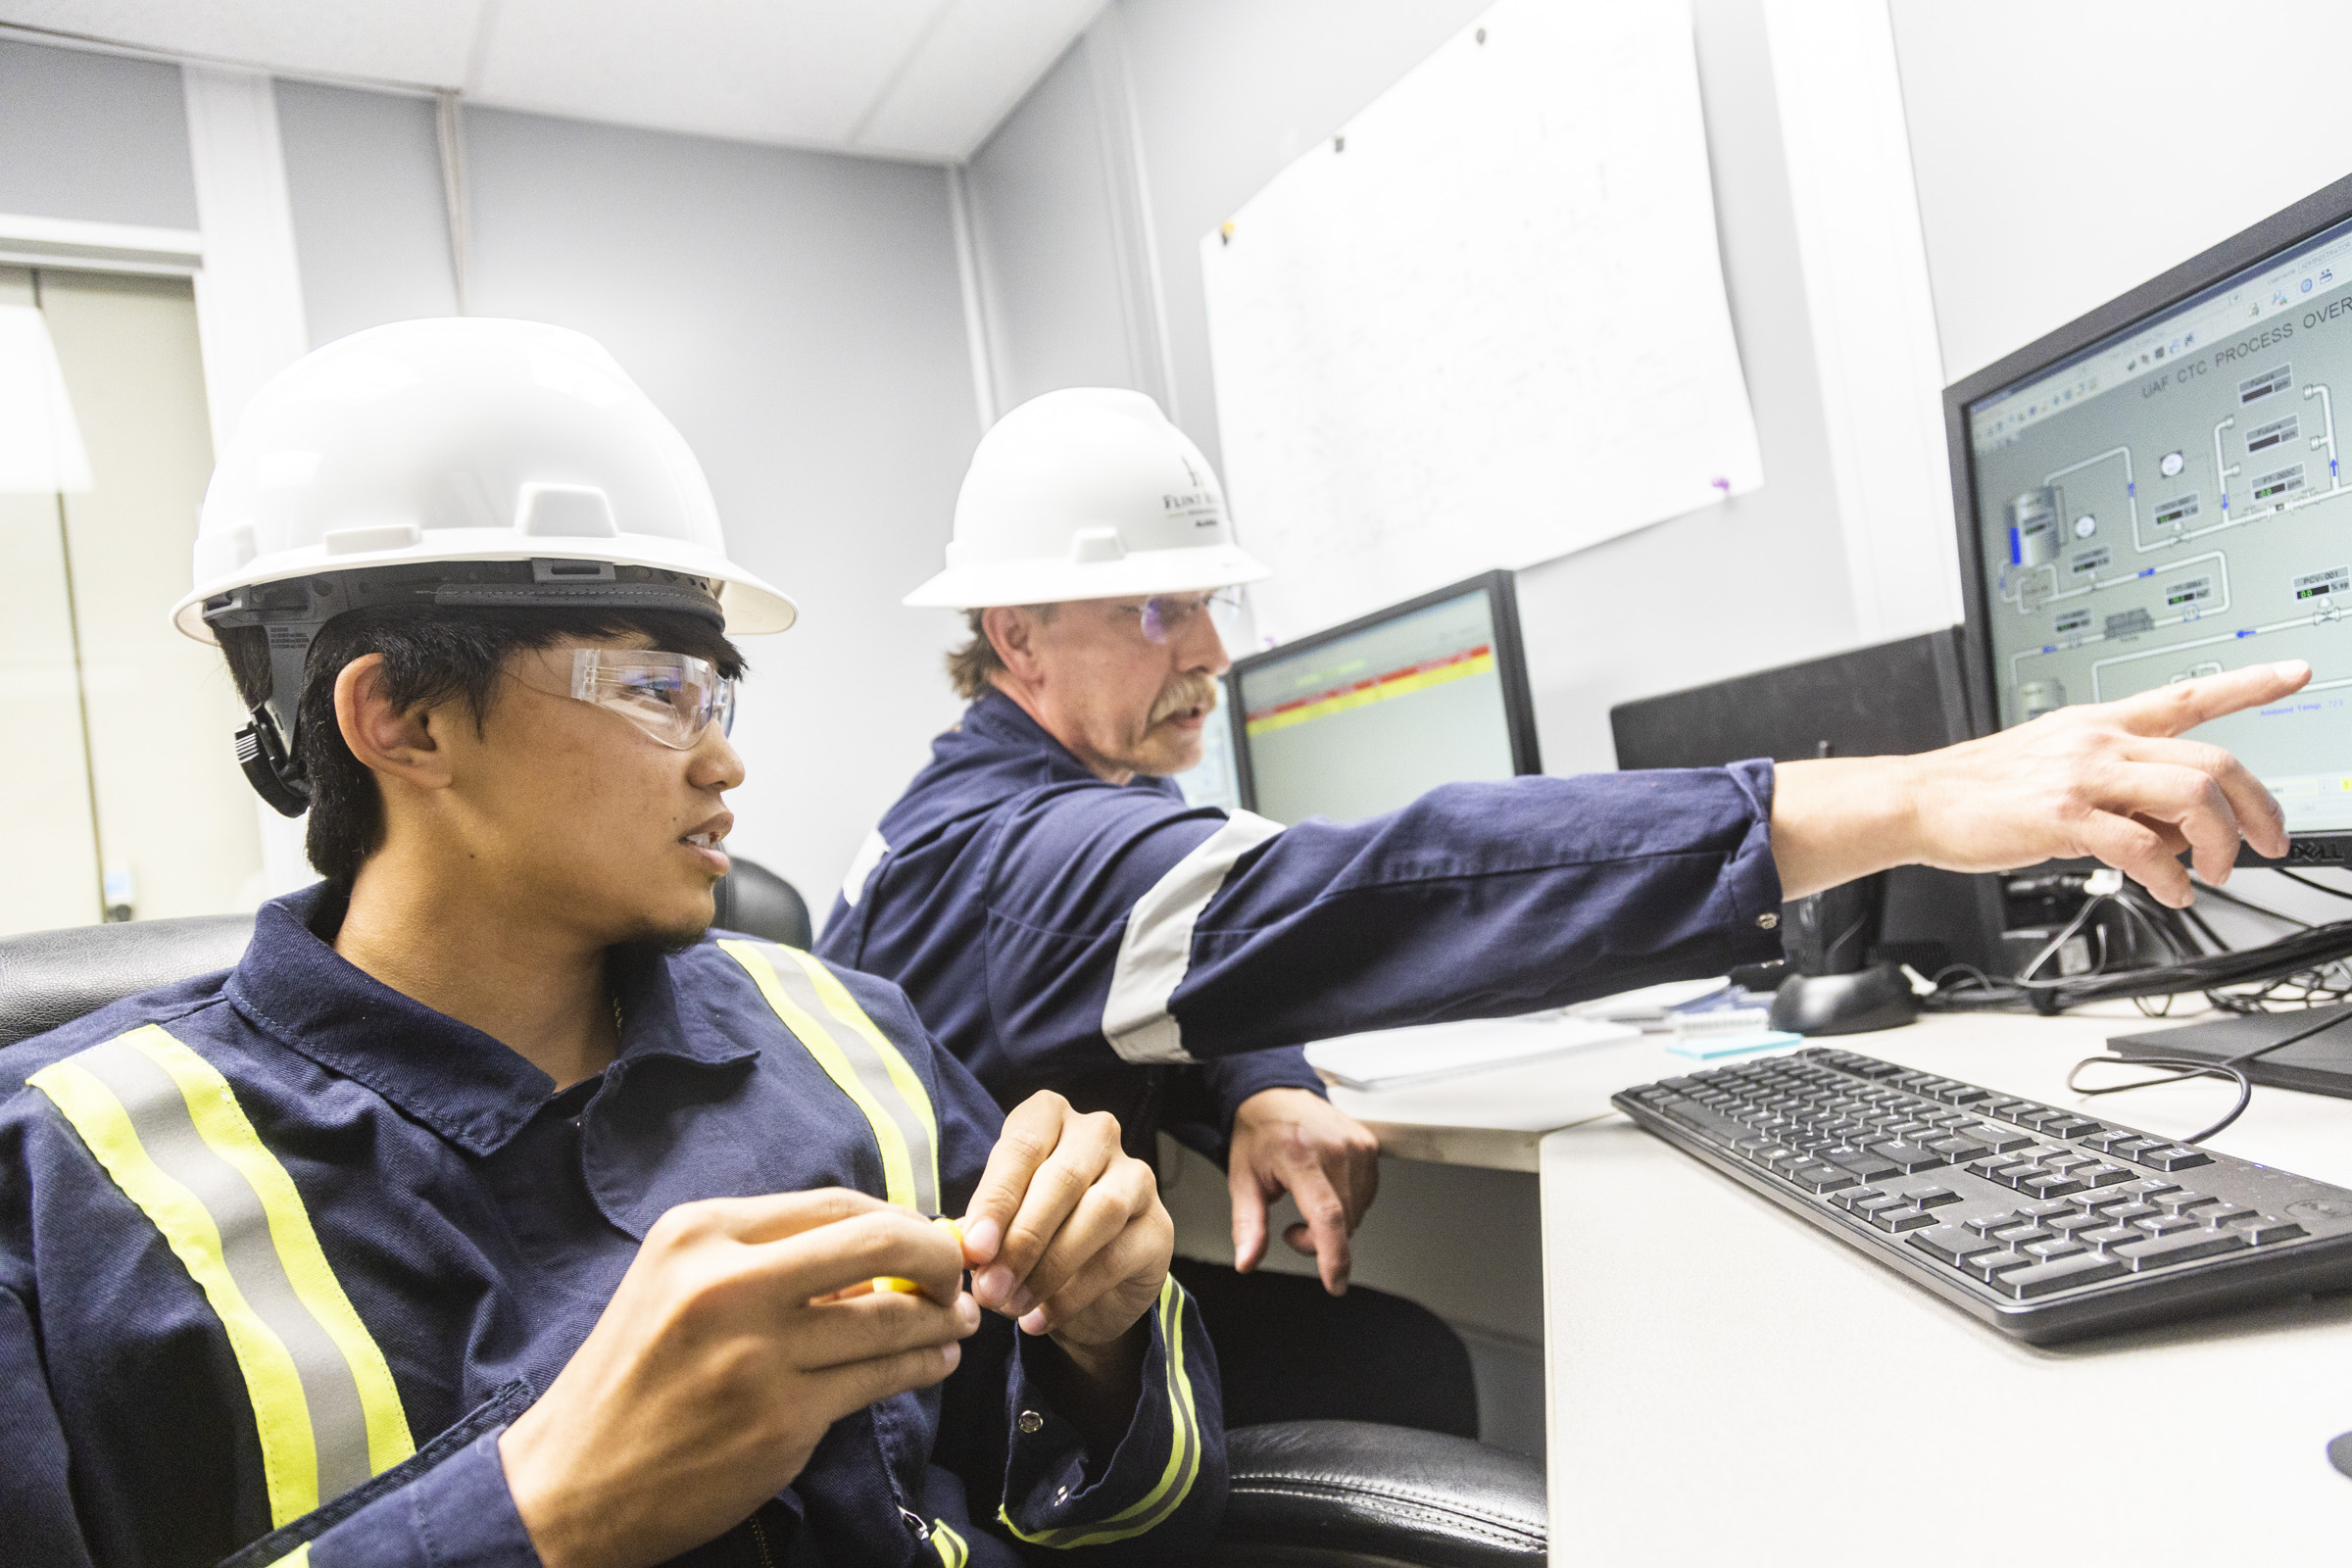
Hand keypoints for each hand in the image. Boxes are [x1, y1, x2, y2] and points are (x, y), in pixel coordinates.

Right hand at [498, 1189, 975, 1567]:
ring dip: (942, 1319)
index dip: (898, 1218)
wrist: (571, 1482)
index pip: (836, 1204)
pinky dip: (921, 1366)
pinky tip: (932, 1362)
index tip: (925, 1239)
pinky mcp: (781, 1422)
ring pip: (892, 1317)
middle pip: (882, 1241)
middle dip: (940, 1254)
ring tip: (955, 1324)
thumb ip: (769, 1260)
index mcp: (700, 1234)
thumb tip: (882, 1254)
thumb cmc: (634, 1376)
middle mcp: (729, 1283)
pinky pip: (880, 1379)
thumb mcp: (678, 1286)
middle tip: (958, 1276)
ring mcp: (758, 1356)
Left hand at [959, 1093, 1172, 1373]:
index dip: (997, 1199)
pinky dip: (1072, 1294)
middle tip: (990, 1288)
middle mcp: (1097, 1135)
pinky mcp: (1159, 1226)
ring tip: (1013, 1305)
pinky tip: (1041, 1319)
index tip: (974, 1250)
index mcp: (1049, 1117)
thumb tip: (966, 1249)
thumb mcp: (999, 1226)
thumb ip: (984, 1231)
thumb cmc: (1031, 1236)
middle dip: (1021, 1239)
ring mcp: (1136, 1177)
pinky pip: (1117, 1256)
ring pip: (1100, 1213)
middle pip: (1062, 1179)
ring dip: (1049, 1266)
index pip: (1023, 1146)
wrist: (1085, 1287)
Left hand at [1227, 1087, 1378, 1293]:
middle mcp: (1334, 1148)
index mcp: (1299, 1156)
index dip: (1334, 1255)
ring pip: (1357, 1214)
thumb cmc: (1259, 1135)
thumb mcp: (1242, 1180)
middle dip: (1319, 1241)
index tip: (1336, 1283)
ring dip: (1334, 1224)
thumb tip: (1246, 1261)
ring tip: (1307, 1204)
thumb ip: (1248, 1225)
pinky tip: (1327, 1191)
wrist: (1276, 1095)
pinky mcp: (1369, 1145)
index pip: (1327, 1215)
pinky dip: (1348, 1206)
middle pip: (1343, 1222)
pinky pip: (1367, 1196)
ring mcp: (1356, 1145)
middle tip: (1292, 1229)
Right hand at [1771, 661, 2306, 907]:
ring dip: (2221, 844)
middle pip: (2213, 762)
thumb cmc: (1983, 791)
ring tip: (2213, 872)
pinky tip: (2169, 891)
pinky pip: (2142, 846)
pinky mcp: (2062, 816)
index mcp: (2101, 724)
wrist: (1919, 801)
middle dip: (2258, 809)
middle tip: (2267, 843)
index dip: (2250, 681)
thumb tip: (2174, 829)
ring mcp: (2082, 775)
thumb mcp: (2057, 769)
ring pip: (2192, 798)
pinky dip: (2170, 877)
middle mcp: (2099, 740)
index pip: (2189, 694)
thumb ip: (2120, 789)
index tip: (2295, 672)